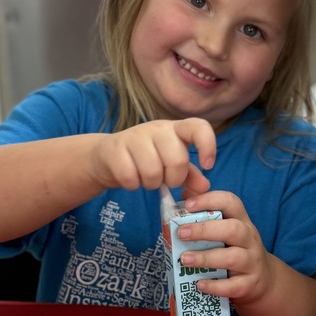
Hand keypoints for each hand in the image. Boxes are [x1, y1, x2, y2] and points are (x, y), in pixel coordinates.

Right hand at [89, 118, 216, 193]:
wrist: (107, 155)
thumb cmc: (146, 159)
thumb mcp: (171, 165)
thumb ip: (190, 175)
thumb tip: (204, 187)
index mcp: (176, 129)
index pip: (198, 127)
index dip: (208, 146)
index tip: (207, 165)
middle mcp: (157, 128)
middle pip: (177, 159)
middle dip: (174, 179)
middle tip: (165, 180)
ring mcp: (135, 136)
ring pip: (153, 171)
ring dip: (151, 184)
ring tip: (146, 178)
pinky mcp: (114, 148)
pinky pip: (130, 177)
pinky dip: (132, 184)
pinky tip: (130, 178)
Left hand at [176, 189, 275, 306]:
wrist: (263, 280)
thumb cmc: (235, 250)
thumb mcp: (226, 230)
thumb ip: (207, 214)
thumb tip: (185, 194)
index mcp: (241, 221)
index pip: (231, 202)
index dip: (210, 200)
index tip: (188, 204)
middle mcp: (249, 238)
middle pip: (233, 229)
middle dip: (205, 230)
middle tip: (181, 233)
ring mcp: (252, 262)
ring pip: (233, 257)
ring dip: (207, 258)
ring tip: (185, 259)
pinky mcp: (250, 284)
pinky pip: (234, 285)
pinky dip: (216, 286)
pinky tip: (199, 284)